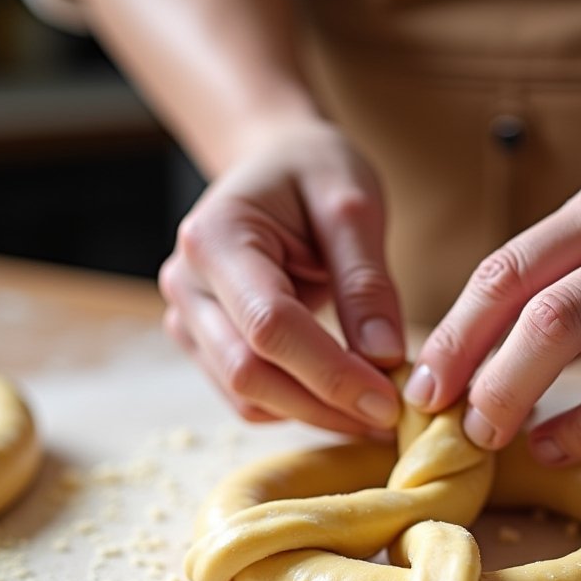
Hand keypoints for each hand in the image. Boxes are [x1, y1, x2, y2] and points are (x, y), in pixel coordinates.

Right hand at [159, 118, 404, 434]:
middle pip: (250, 374)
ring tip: (376, 410)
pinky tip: (344, 398)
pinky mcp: (203, 345)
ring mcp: (188, 319)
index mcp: (216, 237)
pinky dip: (299, 408)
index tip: (390, 401)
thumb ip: (366, 282)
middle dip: (326, 405)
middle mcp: (187, 284)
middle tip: (392, 418)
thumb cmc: (313, 171)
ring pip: (247, 398)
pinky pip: (250, 398)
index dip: (332, 373)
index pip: (270, 326)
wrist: (274, 162)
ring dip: (316, 415)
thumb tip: (385, 359)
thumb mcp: (353, 206)